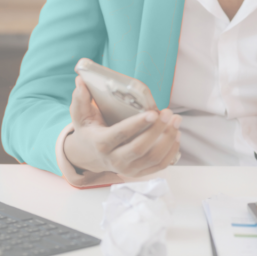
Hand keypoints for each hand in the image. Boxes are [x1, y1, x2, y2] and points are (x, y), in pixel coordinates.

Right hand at [62, 75, 181, 177]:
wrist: (90, 154)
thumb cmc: (89, 130)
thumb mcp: (80, 115)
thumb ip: (80, 99)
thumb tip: (80, 82)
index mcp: (101, 143)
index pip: (121, 135)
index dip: (137, 124)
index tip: (153, 113)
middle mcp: (114, 160)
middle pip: (140, 148)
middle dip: (158, 130)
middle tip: (169, 113)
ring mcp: (127, 169)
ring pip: (153, 158)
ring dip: (168, 139)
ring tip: (176, 120)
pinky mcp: (138, 173)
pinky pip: (159, 166)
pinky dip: (171, 152)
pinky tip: (176, 135)